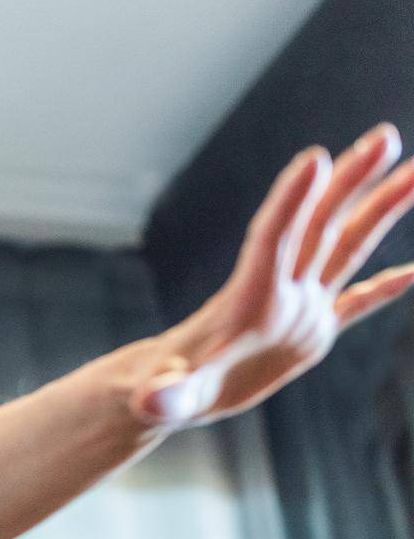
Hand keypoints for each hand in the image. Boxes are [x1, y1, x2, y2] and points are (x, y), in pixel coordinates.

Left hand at [131, 123, 413, 427]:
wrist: (170, 392)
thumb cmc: (160, 392)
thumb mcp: (162, 396)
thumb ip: (164, 396)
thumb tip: (152, 402)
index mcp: (247, 300)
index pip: (272, 240)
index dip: (291, 200)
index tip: (316, 157)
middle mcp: (279, 294)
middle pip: (320, 225)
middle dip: (353, 181)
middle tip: (386, 136)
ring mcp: (298, 310)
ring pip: (346, 249)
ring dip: (381, 211)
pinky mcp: (308, 335)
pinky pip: (354, 305)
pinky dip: (383, 288)